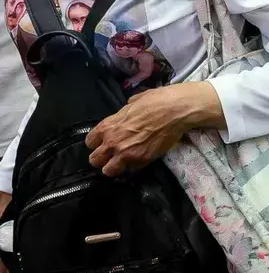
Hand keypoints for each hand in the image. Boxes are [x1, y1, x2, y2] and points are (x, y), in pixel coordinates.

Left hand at [85, 83, 220, 176]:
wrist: (175, 110)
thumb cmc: (155, 101)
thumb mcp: (132, 103)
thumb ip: (122, 115)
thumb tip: (124, 115)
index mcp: (107, 126)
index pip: (90, 142)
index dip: (98, 143)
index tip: (105, 143)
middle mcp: (112, 142)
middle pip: (95, 160)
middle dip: (102, 159)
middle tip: (112, 156)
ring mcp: (126, 153)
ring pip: (109, 171)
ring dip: (115, 167)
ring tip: (124, 163)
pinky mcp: (142, 160)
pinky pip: (132, 170)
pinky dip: (135, 166)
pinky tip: (141, 159)